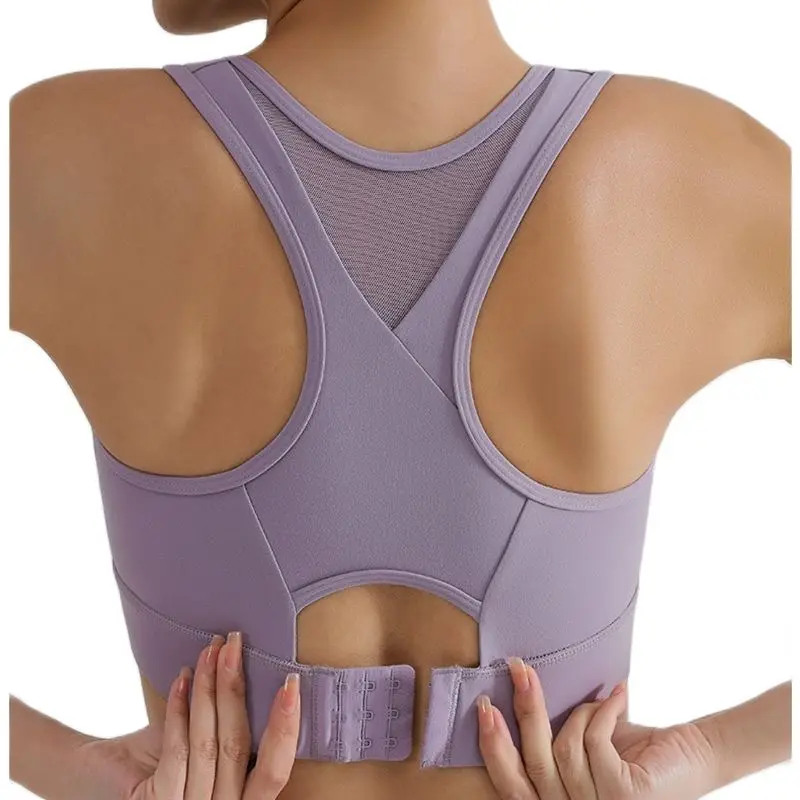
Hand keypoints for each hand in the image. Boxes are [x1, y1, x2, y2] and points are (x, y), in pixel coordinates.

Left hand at [75, 632, 300, 798]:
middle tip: (238, 644)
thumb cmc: (153, 763)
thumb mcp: (203, 749)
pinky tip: (183, 678)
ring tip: (211, 650)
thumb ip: (226, 729)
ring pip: (210, 745)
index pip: (275, 771)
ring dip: (211, 689)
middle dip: (240, 689)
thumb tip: (248, 668)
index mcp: (238, 799)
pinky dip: (181, 709)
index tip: (291, 682)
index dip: (287, 728)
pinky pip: (177, 750)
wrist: (93, 782)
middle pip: (240, 748)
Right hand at [477, 658, 719, 799]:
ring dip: (583, 711)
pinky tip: (620, 695)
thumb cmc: (635, 751)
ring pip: (565, 747)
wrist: (694, 757)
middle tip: (517, 668)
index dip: (494, 747)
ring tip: (604, 698)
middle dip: (522, 712)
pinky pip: (596, 740)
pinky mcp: (625, 797)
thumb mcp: (583, 747)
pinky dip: (606, 709)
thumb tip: (520, 690)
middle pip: (533, 765)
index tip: (484, 706)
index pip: (511, 785)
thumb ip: (554, 740)